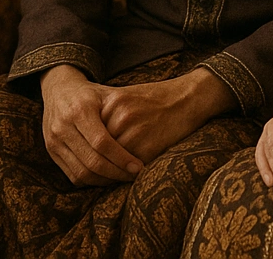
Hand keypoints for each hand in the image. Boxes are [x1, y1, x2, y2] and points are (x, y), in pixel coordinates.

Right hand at [40, 65, 143, 185]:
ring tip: (122, 178)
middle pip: (92, 161)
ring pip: (82, 172)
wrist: (58, 89)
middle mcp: (64, 126)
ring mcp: (54, 140)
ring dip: (104, 180)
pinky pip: (72, 175)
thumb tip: (148, 132)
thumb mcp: (106, 93)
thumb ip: (121, 112)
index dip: (121, 158)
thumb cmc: (90, 93)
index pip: (102, 142)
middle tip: (134, 176)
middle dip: (116, 173)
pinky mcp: (51, 151)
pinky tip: (106, 177)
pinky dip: (91, 180)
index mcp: (80, 109)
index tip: (138, 167)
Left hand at [100, 67, 235, 164]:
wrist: (186, 99)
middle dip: (96, 161)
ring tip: (111, 174)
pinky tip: (129, 171)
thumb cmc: (156, 99)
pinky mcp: (146, 148)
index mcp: (111, 101)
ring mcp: (133, 132)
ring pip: (109, 161)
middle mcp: (119, 115)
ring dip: (109, 171)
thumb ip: (106, 114)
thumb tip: (85, 137)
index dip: (87, 147)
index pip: (89, 132)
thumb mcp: (126, 97)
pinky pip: (127, 169)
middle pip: (96, 148)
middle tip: (95, 170)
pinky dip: (126, 174)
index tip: (87, 155)